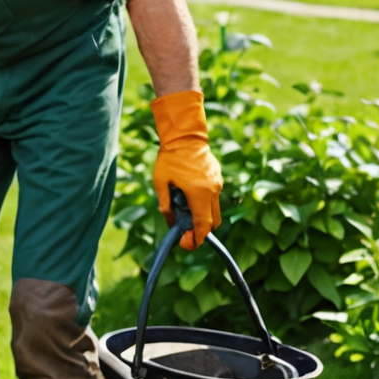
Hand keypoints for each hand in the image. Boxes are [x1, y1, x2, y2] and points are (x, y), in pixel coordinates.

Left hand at [149, 89, 222, 249]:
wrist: (185, 135)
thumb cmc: (169, 158)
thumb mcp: (160, 183)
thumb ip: (165, 206)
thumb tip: (171, 223)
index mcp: (199, 194)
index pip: (203, 226)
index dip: (196, 239)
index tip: (185, 243)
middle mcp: (213, 191)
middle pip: (213, 223)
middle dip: (200, 230)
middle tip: (184, 230)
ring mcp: (218, 184)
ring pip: (214, 211)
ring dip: (201, 216)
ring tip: (183, 207)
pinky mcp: (218, 178)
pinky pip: (213, 198)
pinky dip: (203, 203)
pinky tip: (188, 193)